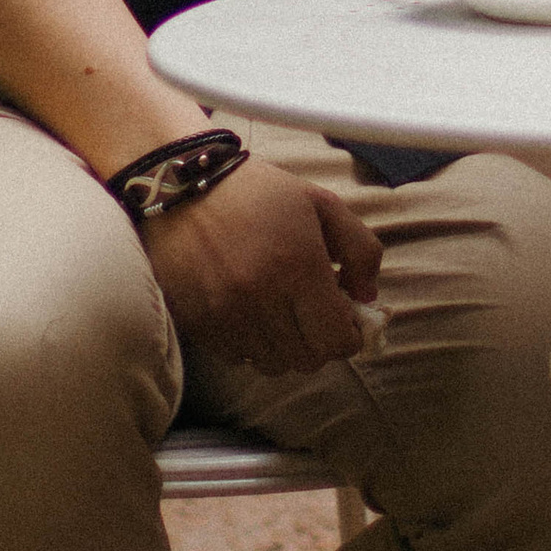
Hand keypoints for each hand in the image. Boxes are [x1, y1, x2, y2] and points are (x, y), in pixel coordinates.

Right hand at [141, 158, 383, 375]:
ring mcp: (225, 314)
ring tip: (282, 311)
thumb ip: (361, 250)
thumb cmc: (260, 192)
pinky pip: (238, 358)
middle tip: (315, 314)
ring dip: (286, 345)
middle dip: (320, 342)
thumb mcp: (323, 204)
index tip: (346, 318)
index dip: (350, 336)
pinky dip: (251, 344)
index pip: (336, 340)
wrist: (182, 185)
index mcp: (298, 265)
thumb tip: (367, 298)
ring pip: (272, 365)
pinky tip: (252, 312)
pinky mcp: (198, 323)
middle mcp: (261, 296)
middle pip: (307, 359)